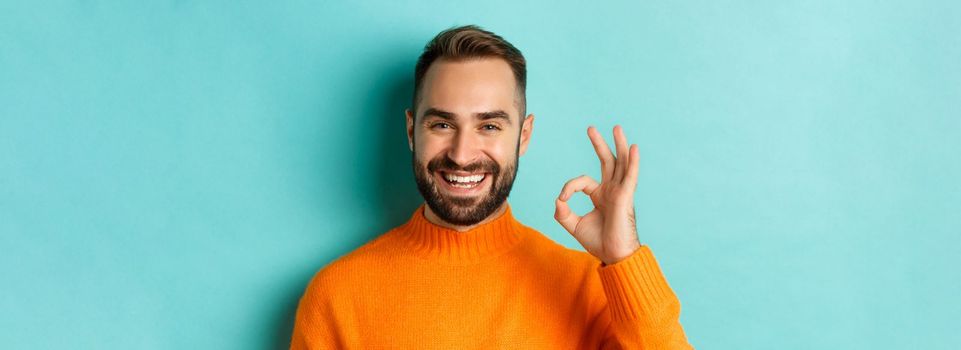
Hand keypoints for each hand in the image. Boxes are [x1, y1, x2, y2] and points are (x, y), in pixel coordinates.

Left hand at [554, 125, 641, 264]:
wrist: (614, 256)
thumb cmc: (599, 242)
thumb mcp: (574, 226)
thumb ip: (563, 213)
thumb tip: (558, 200)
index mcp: (601, 195)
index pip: (582, 181)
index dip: (569, 187)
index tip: (563, 200)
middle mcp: (612, 191)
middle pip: (607, 162)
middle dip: (599, 144)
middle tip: (590, 128)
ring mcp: (620, 192)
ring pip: (620, 163)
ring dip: (618, 145)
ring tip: (616, 128)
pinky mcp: (626, 197)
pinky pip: (630, 176)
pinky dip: (633, 162)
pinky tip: (634, 148)